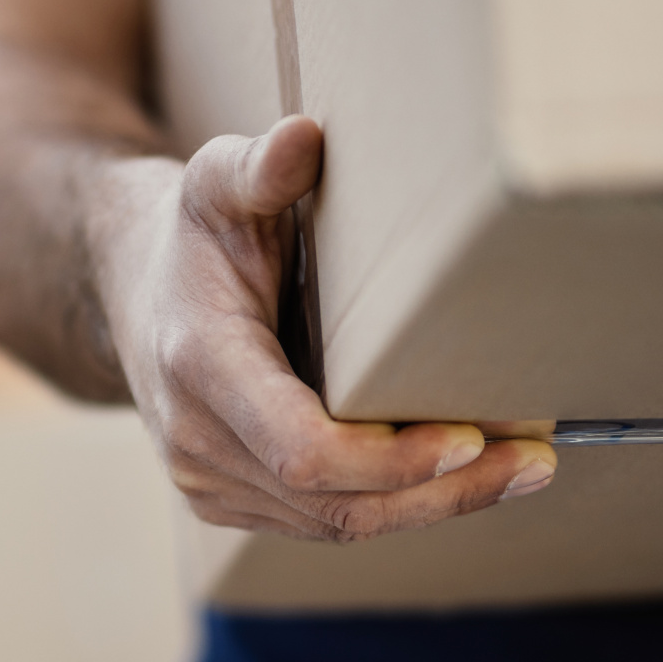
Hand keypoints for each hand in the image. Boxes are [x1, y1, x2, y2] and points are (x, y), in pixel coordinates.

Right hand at [96, 116, 556, 541]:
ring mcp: (206, 481)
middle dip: (440, 490)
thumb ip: (259, 168)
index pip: (303, 449)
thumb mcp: (215, 183)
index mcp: (199, 365)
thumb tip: (303, 137)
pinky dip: (393, 505)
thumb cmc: (191, 233)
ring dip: (430, 506)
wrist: (129, 290)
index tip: (471, 438)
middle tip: (534, 462)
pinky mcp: (225, 501)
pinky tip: (454, 478)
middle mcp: (194, 439)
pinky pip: (321, 522)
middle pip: (335, 502)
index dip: (391, 459)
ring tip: (517, 472)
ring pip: (335, 524)